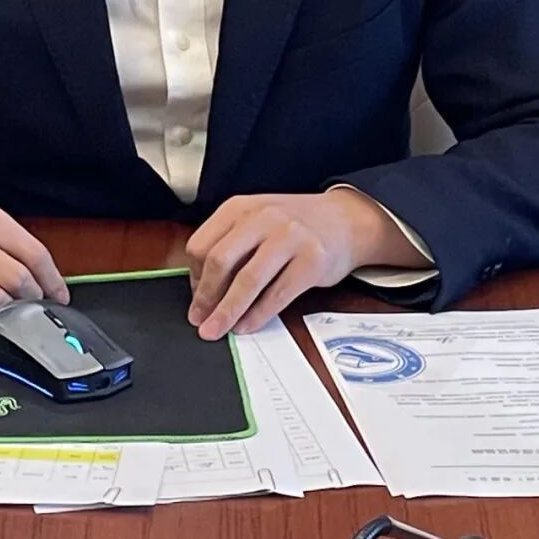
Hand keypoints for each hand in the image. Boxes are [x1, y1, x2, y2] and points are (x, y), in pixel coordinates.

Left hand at [186, 191, 420, 339]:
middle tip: (199, 320)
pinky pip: (277, 294)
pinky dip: (258, 315)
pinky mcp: (312, 261)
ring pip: (248, 281)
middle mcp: (263, 217)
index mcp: (240, 207)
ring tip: (216, 330)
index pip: (202, 244)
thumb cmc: (294, 225)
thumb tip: (203, 288)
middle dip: (205, 297)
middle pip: (221, 262)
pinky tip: (247, 326)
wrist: (345, 220)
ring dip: (228, 311)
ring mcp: (289, 237)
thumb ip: (231, 244)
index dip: (193, 276)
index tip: (195, 297)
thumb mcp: (256, 220)